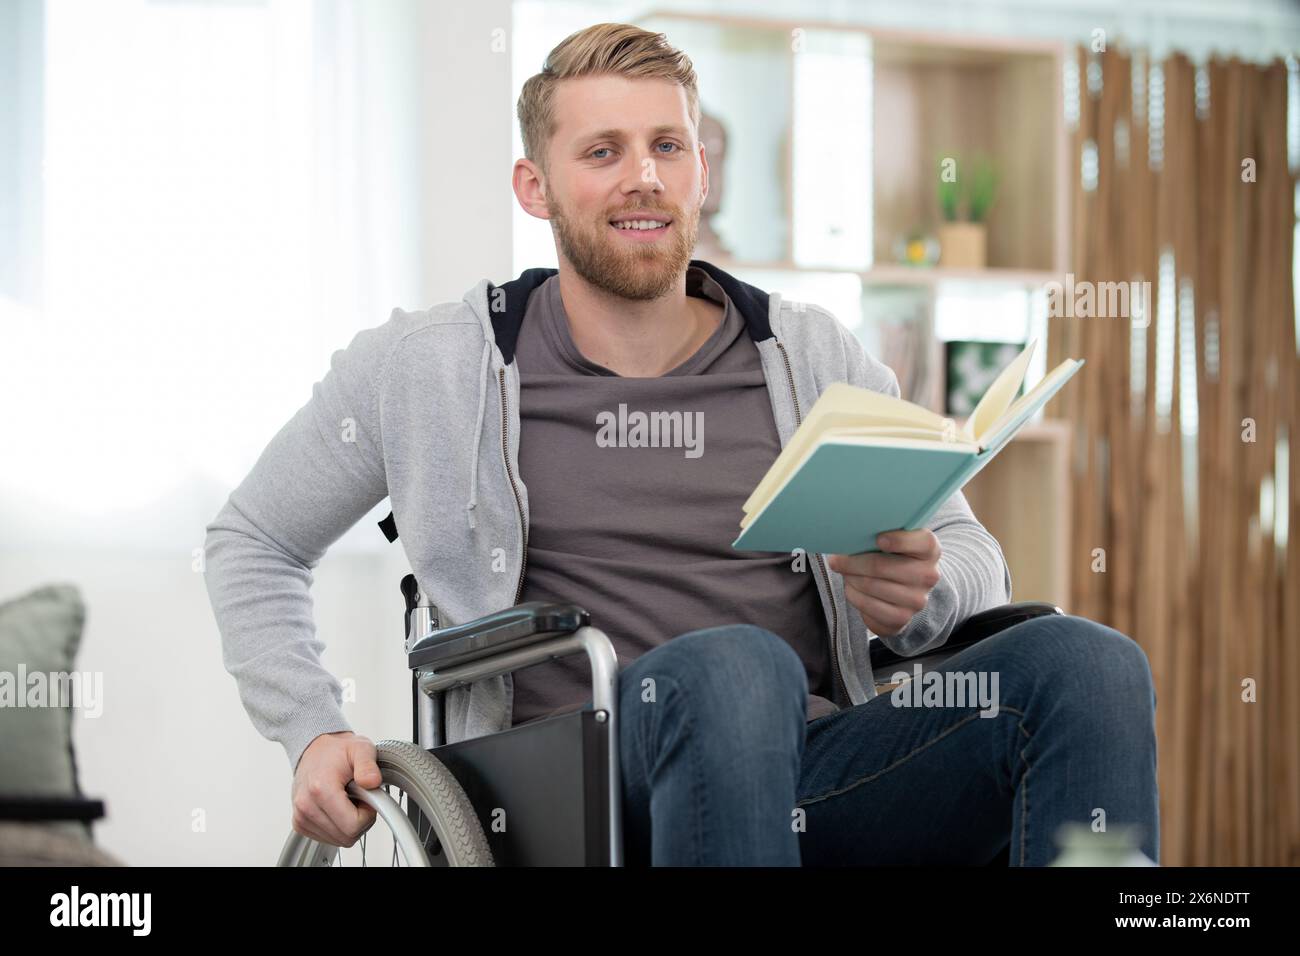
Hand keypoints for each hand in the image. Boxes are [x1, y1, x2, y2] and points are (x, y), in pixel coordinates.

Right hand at [291, 730, 382, 846]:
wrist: (316, 750)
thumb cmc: (338, 751)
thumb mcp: (361, 748)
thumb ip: (368, 765)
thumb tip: (373, 782)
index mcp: (320, 788)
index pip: (352, 826)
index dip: (368, 814)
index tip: (367, 798)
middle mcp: (306, 806)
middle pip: (346, 837)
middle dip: (360, 820)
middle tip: (359, 797)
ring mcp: (301, 817)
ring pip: (338, 841)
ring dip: (349, 824)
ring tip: (348, 799)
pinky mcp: (300, 824)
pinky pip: (328, 839)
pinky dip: (338, 827)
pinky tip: (337, 807)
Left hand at [827, 529, 941, 636]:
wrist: (903, 592)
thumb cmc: (894, 557)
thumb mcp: (895, 540)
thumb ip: (882, 533)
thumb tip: (851, 534)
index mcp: (930, 550)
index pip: (923, 542)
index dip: (898, 540)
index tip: (878, 538)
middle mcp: (928, 575)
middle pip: (881, 565)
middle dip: (852, 562)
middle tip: (836, 559)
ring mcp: (916, 599)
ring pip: (870, 585)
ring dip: (850, 578)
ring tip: (843, 571)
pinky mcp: (901, 617)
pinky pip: (867, 605)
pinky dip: (853, 594)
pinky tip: (851, 586)